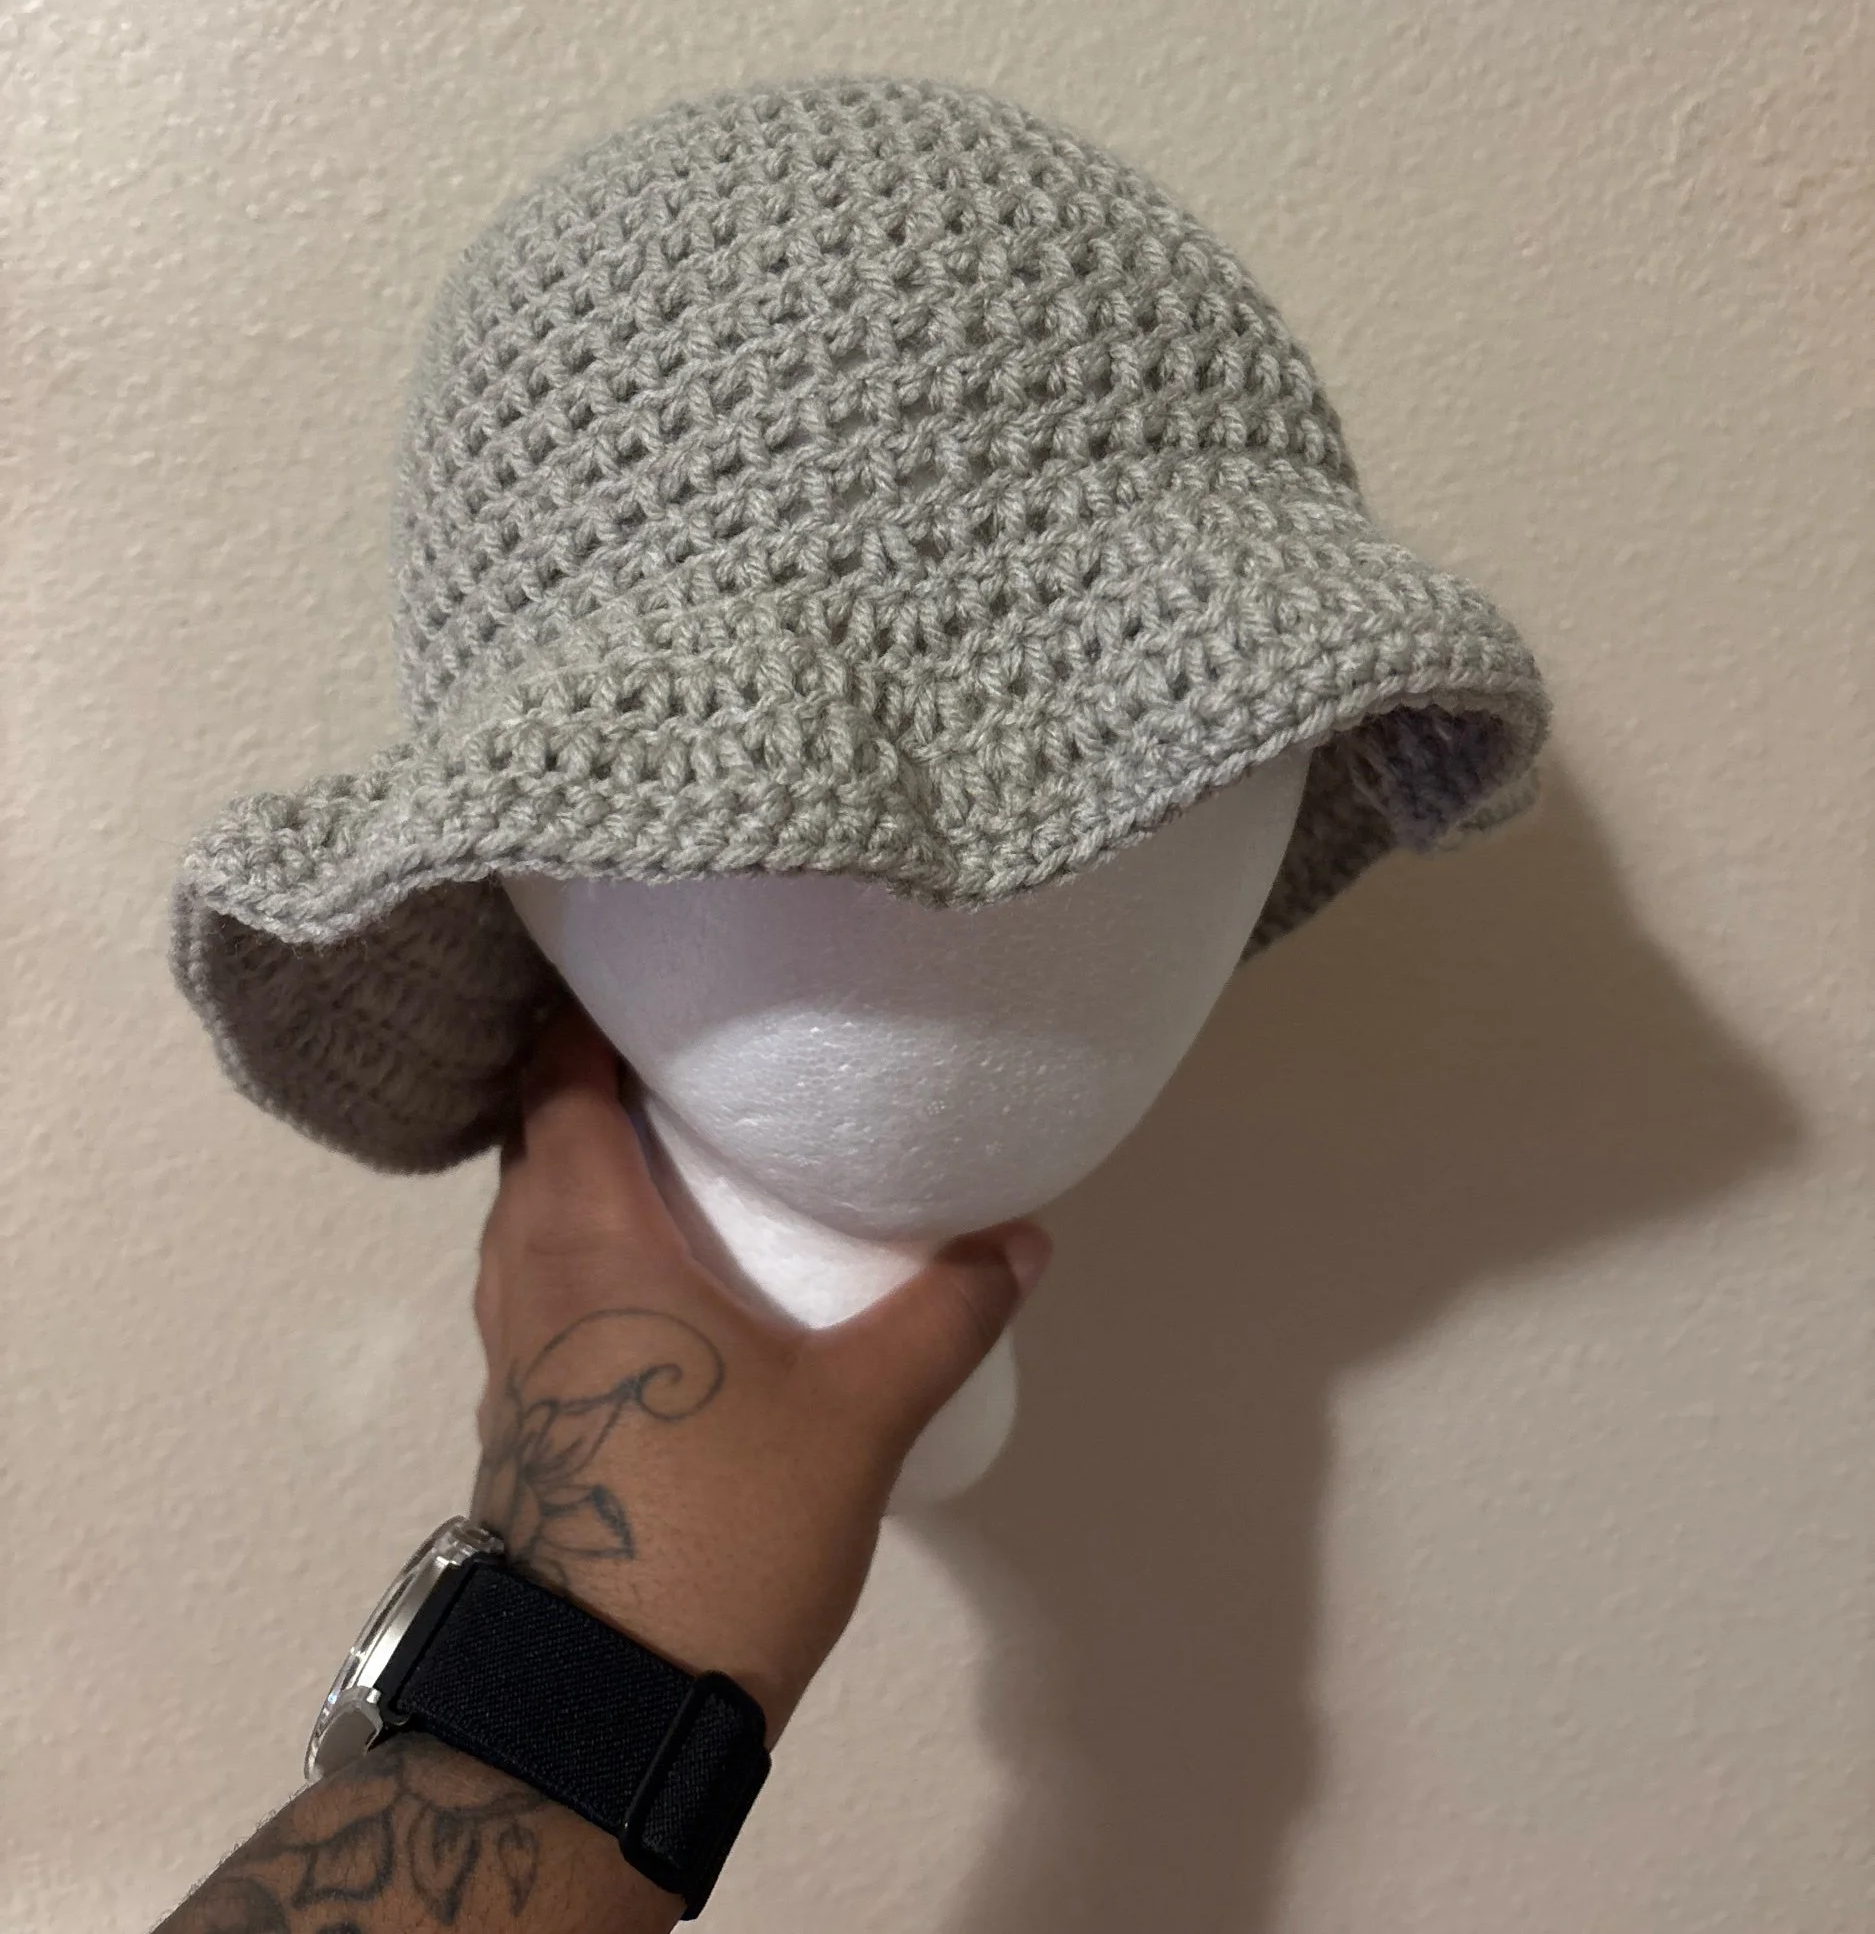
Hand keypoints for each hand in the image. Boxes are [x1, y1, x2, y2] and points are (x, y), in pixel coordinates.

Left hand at [468, 996, 1050, 1737]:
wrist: (605, 1709)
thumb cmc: (721, 1529)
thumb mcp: (859, 1415)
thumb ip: (943, 1312)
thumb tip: (1027, 1234)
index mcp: (587, 1240)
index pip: (553, 1081)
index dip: (579, 1012)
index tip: (638, 963)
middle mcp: (525, 1275)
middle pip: (532, 1137)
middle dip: (587, 1074)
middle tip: (683, 1036)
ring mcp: (510, 1349)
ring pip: (526, 1213)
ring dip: (579, 1161)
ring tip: (672, 1130)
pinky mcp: (522, 1409)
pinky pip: (535, 1276)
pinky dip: (579, 1234)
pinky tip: (655, 1254)